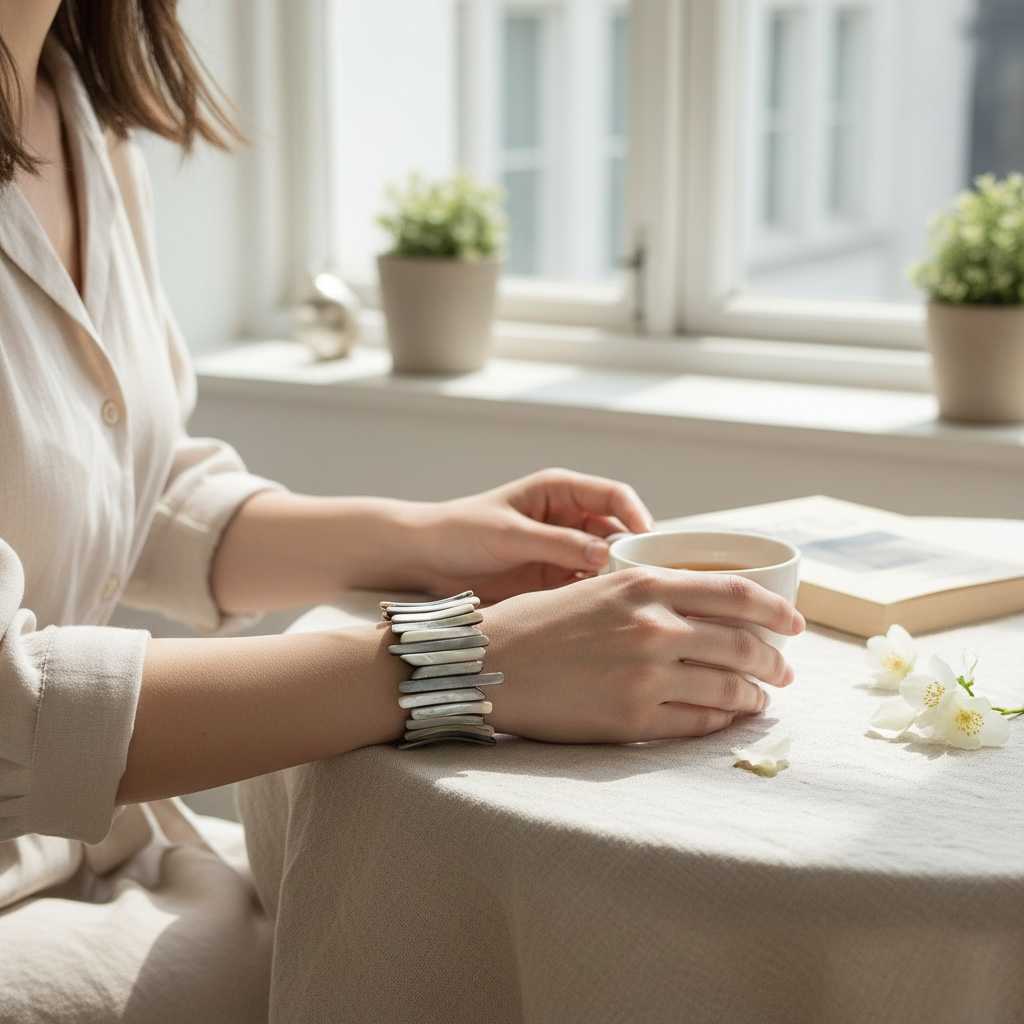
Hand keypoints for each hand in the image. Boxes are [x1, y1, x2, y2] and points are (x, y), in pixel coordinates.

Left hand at [421, 468, 654, 600]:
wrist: (427, 558)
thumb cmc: (461, 531)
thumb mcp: (509, 534)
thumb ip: (556, 544)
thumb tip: (603, 555)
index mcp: (560, 491)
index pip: (615, 495)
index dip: (637, 515)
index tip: (648, 541)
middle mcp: (570, 518)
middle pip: (618, 531)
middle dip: (632, 552)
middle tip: (642, 579)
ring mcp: (564, 550)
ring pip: (607, 562)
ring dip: (616, 578)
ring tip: (624, 600)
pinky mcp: (555, 578)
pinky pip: (587, 585)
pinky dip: (596, 596)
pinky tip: (600, 612)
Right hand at [484, 567, 805, 742]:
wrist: (487, 663)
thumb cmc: (535, 622)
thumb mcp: (597, 587)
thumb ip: (650, 594)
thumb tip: (703, 610)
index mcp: (644, 585)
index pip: (736, 593)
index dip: (775, 610)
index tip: (793, 623)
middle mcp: (653, 627)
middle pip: (743, 644)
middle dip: (774, 660)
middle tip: (784, 670)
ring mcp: (646, 676)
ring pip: (728, 688)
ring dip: (755, 695)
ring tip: (761, 698)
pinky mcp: (632, 720)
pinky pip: (698, 724)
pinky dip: (723, 722)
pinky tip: (728, 719)